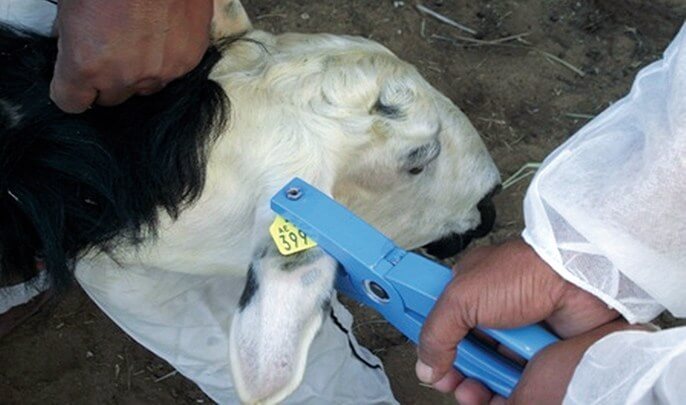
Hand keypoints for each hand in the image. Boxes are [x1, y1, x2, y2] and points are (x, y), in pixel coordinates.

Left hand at [50, 0, 212, 112]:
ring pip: (145, 87)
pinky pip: (173, 71)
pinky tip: (162, 31)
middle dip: (105, 80)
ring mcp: (162, 70)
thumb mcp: (71, 4)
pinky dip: (166, 56)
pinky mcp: (189, 59)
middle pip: (111, 99)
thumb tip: (71, 40)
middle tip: (108, 51)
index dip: (70, 90)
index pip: (71, 103)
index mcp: (86, 64)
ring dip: (139, 71)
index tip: (73, 80)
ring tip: (139, 39)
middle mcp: (125, 76)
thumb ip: (70, 33)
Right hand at [416, 238, 619, 402]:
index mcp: (467, 289)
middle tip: (450, 381)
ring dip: (478, 383)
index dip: (431, 342)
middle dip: (453, 370)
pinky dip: (507, 386)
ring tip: (474, 391)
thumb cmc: (526, 272)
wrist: (578, 283)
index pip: (438, 321)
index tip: (425, 362)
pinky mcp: (536, 350)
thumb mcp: (462, 298)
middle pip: (461, 349)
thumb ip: (436, 333)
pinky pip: (514, 376)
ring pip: (487, 367)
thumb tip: (426, 365)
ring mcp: (513, 331)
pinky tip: (501, 389)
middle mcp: (489, 310)